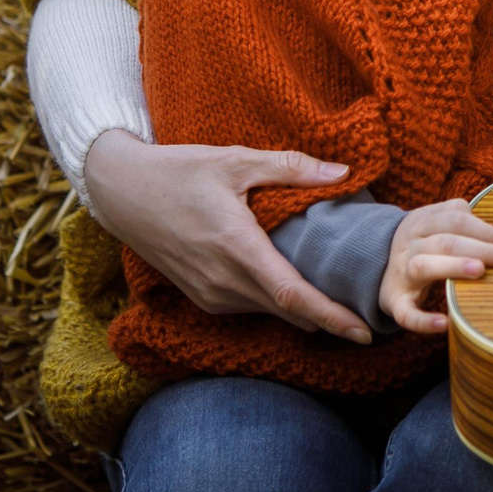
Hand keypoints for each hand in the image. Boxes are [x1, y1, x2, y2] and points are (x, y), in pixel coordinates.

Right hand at [82, 129, 373, 343]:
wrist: (122, 192)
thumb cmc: (179, 171)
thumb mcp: (235, 160)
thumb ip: (290, 168)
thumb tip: (343, 172)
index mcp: (236, 247)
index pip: (292, 295)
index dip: (331, 316)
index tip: (365, 331)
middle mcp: (223, 280)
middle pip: (288, 311)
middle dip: (330, 319)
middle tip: (370, 314)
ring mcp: (210, 294)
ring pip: (270, 311)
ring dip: (304, 309)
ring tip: (342, 298)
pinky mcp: (202, 296)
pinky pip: (250, 306)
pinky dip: (278, 302)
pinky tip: (298, 288)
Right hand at [380, 199, 492, 334]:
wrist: (372, 264)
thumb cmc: (421, 243)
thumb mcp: (434, 223)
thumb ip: (462, 222)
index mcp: (421, 222)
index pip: (454, 218)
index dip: (483, 229)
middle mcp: (409, 245)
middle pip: (445, 241)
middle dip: (479, 248)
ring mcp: (400, 273)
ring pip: (423, 266)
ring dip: (453, 266)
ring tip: (480, 271)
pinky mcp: (394, 302)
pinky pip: (405, 313)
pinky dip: (423, 320)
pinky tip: (444, 323)